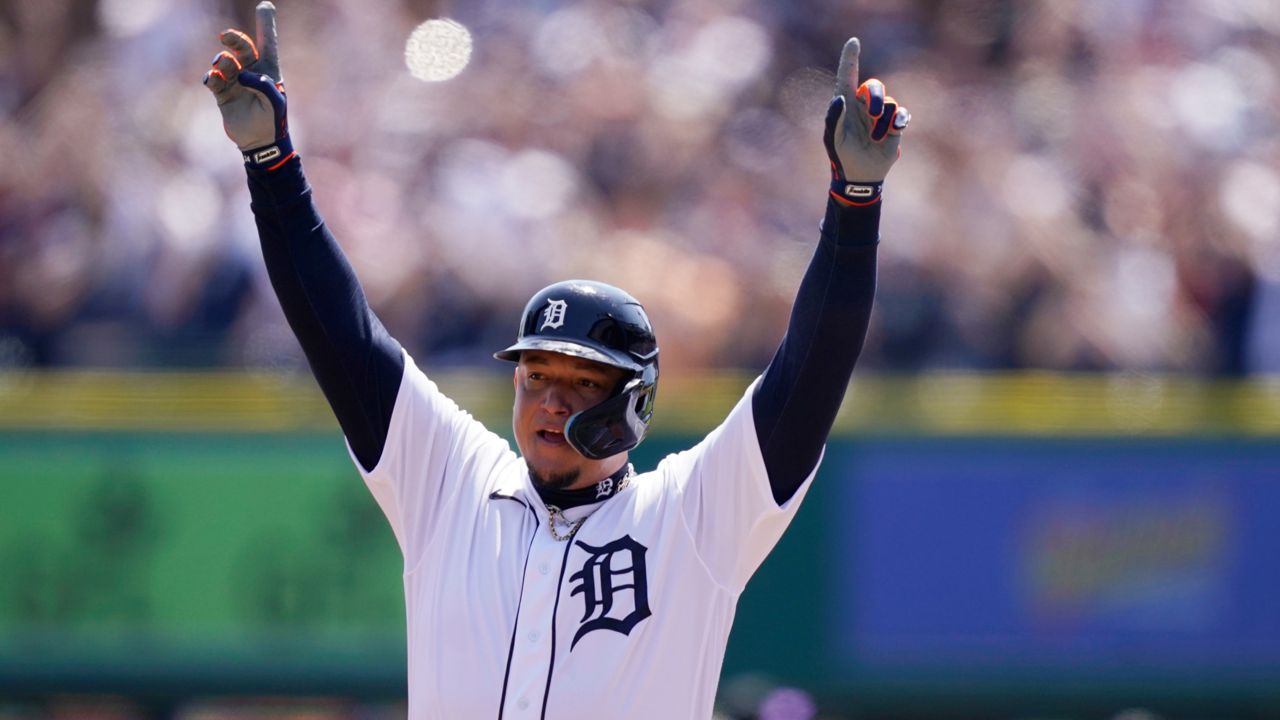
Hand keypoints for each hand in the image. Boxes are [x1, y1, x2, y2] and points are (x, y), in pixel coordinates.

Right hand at [202, 1, 293, 170]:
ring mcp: (235, 82)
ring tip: (221, 64)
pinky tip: (212, 78)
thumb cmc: (272, 121)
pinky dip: (211, 77)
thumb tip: (240, 74)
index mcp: (269, 71)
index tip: (265, 6)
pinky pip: (213, 80)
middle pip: (242, 48)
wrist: (259, 144)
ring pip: (225, 63)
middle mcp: (251, 73)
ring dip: (222, 61)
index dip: (265, 24)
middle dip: (234, 39)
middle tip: (226, 36)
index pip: (267, 43)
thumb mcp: (275, 102)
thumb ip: (262, 85)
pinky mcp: (222, 94)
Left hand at [823, 38, 909, 205]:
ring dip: (882, 122)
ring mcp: (879, 115)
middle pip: (873, 85)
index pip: (847, 75)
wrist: (860, 176)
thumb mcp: (833, 138)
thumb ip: (834, 117)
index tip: (854, 42)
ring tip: (875, 138)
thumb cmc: (842, 155)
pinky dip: (897, 122)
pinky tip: (893, 131)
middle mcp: (863, 105)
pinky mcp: (894, 125)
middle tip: (872, 114)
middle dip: (875, 97)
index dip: (850, 58)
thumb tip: (842, 98)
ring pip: (889, 103)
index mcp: (845, 104)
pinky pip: (901, 114)